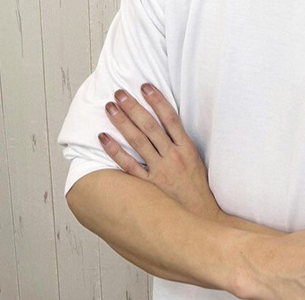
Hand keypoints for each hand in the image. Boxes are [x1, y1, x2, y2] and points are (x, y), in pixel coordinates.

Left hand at [99, 84, 224, 223]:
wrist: (201, 219)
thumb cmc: (196, 189)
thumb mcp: (195, 160)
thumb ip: (180, 143)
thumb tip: (166, 123)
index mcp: (186, 148)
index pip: (170, 118)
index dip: (157, 100)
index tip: (145, 86)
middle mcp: (172, 157)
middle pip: (150, 126)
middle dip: (133, 107)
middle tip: (119, 92)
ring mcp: (159, 171)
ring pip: (137, 141)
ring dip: (122, 122)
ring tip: (110, 107)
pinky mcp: (148, 187)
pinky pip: (128, 166)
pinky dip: (114, 151)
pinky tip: (103, 137)